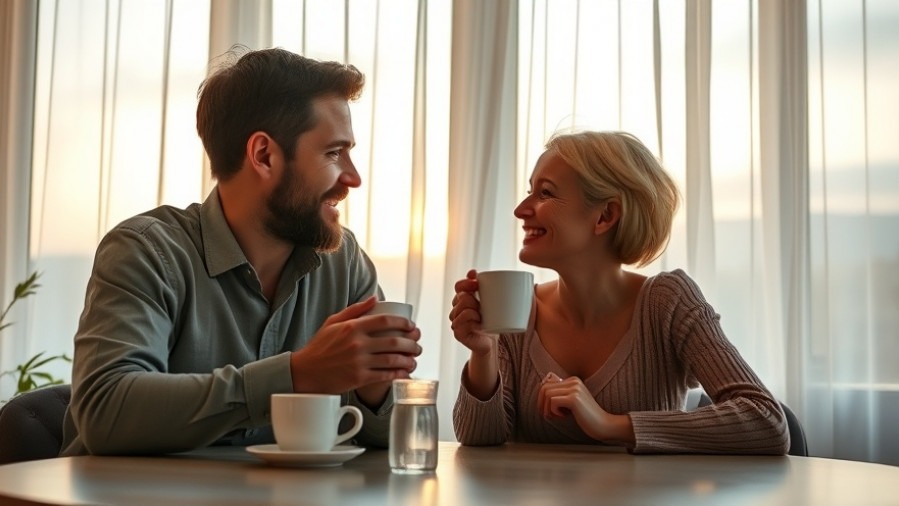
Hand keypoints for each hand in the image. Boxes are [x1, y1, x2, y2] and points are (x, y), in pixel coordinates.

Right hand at [289, 296, 421, 399]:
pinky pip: (385, 375)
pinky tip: (404, 372)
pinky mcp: (359, 378)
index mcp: (352, 327)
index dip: (403, 323)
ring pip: (393, 359)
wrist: (305, 372)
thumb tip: (375, 298)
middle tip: (418, 345)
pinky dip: (398, 374)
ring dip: (408, 360)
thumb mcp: (333, 322)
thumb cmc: (320, 347)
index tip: (411, 327)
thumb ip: (355, 310)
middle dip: (412, 343)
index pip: (385, 321)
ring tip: (414, 360)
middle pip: (394, 341)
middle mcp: (357, 343)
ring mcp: (359, 362)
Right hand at [448, 269, 493, 353]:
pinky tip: (477, 321)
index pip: (459, 286)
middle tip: (482, 305)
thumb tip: (474, 271)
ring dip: (472, 309)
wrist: (491, 343)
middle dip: (472, 298)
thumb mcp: (492, 302)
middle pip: (461, 296)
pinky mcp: (458, 333)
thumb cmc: (492, 322)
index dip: (466, 283)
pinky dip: (469, 319)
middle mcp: (457, 309)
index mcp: (464, 299)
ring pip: (460, 308)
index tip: (476, 282)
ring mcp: (456, 321)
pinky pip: (459, 322)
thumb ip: (488, 286)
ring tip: (481, 315)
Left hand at [537, 373, 633, 443]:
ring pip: (547, 394)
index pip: (547, 384)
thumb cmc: (586, 416)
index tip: (548, 411)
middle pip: (544, 388)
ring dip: (548, 409)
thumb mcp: (571, 402)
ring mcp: (574, 389)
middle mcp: (573, 381)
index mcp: (573, 380)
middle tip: (549, 415)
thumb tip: (541, 392)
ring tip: (559, 416)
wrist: (603, 425)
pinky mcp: (574, 398)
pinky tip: (565, 416)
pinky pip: (552, 402)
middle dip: (542, 403)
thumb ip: (559, 395)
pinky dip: (554, 411)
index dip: (542, 399)